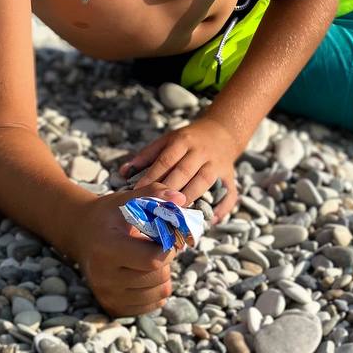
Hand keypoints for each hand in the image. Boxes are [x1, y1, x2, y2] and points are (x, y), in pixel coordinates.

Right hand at [68, 185, 186, 318]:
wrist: (81, 235)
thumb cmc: (108, 215)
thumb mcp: (126, 199)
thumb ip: (154, 195)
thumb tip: (180, 199)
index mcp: (106, 248)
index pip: (153, 259)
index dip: (170, 246)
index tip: (169, 235)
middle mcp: (104, 277)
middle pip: (158, 276)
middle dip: (167, 259)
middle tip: (159, 245)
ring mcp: (108, 295)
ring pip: (160, 293)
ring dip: (163, 274)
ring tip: (150, 257)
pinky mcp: (113, 307)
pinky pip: (153, 305)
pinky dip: (157, 289)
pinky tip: (145, 272)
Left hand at [119, 117, 239, 224]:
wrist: (222, 131)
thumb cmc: (187, 141)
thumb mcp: (167, 140)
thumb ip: (146, 156)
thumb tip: (122, 172)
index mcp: (182, 141)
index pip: (165, 160)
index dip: (152, 176)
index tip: (138, 192)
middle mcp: (200, 151)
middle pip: (184, 171)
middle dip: (169, 190)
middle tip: (155, 208)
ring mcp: (217, 163)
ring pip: (203, 181)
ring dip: (190, 198)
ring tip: (176, 216)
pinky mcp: (230, 176)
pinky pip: (229, 193)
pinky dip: (222, 207)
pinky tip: (210, 221)